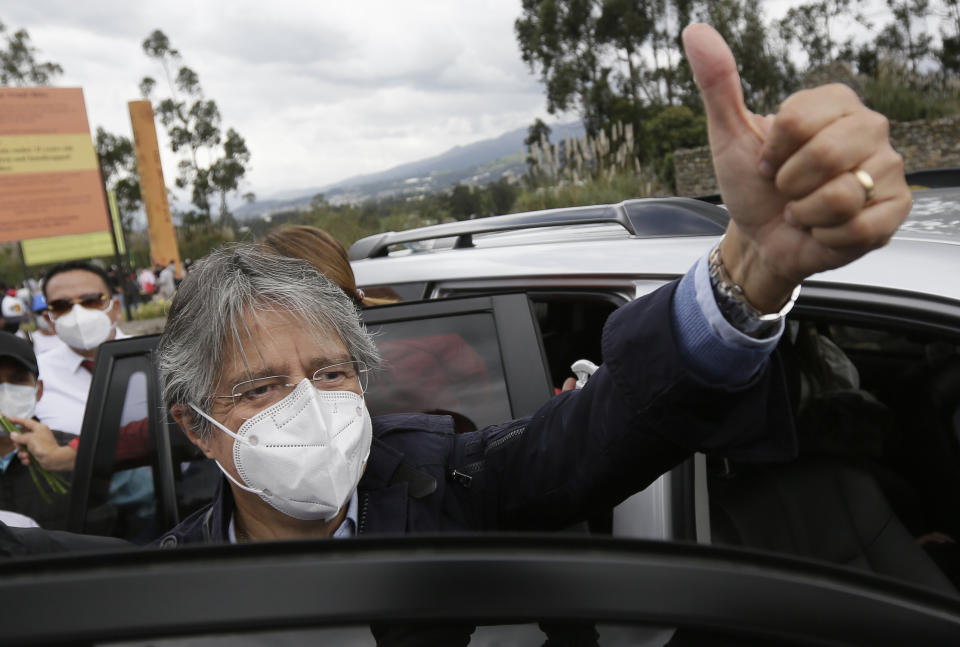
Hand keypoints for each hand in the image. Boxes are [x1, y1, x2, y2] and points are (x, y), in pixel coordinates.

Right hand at [8, 416, 77, 472]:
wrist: (53, 460)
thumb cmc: (43, 446)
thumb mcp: (30, 439)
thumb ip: (20, 437)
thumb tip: (13, 434)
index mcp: (39, 428)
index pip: (26, 422)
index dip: (17, 420)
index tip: (9, 419)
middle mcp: (38, 435)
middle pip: (22, 437)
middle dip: (19, 444)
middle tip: (19, 447)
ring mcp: (37, 445)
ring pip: (22, 448)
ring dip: (22, 453)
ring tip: (26, 456)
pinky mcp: (36, 454)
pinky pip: (26, 455)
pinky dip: (26, 458)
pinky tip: (29, 460)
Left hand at [681, 24, 910, 311]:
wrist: (762, 239)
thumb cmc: (752, 186)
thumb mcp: (728, 136)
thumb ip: (718, 84)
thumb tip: (696, 32)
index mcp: (835, 104)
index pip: (797, 120)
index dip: (772, 153)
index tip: (768, 162)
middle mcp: (870, 129)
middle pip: (825, 156)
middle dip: (789, 184)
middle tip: (787, 190)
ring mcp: (887, 169)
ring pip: (842, 195)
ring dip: (806, 214)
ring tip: (806, 210)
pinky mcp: (896, 210)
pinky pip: (858, 227)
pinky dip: (827, 236)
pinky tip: (824, 230)